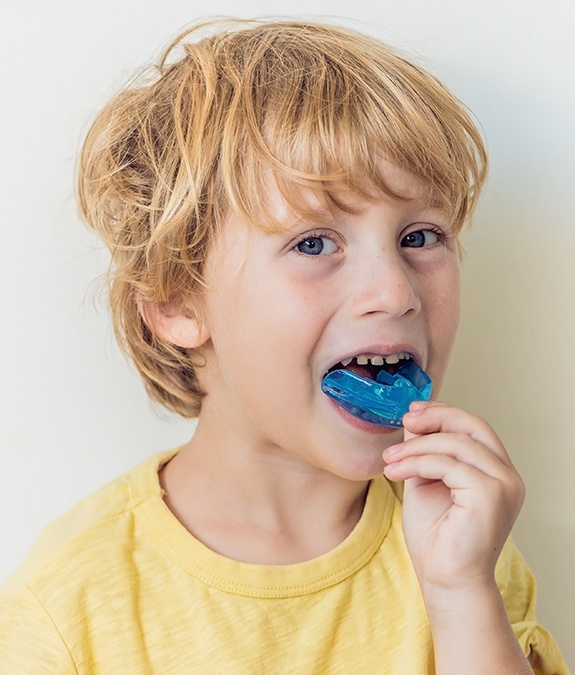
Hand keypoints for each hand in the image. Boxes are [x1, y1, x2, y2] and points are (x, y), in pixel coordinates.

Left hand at [382, 401, 524, 593]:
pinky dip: (417, 463)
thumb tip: (414, 418)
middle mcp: (507, 476)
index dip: (444, 412)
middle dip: (436, 417)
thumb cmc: (436, 537)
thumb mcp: (425, 481)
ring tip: (389, 459)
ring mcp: (503, 485)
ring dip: (416, 447)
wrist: (443, 579)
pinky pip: (448, 464)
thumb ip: (424, 451)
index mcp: (496, 472)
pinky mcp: (490, 495)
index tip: (413, 410)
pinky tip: (394, 473)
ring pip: (456, 444)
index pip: (474, 427)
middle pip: (473, 426)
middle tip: (404, 420)